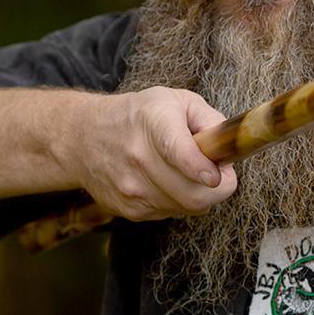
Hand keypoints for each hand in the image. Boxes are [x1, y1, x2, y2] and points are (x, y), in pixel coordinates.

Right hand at [64, 86, 236, 220]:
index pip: (177, 152)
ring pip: (186, 207)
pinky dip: (180, 201)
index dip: (201, 168)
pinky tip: (171, 182)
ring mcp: (131, 188)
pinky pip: (171, 214)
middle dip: (218, 189)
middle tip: (220, 173)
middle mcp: (138, 158)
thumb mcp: (178, 101)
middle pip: (191, 194)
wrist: (84, 137)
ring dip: (200, 194)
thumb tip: (229, 145)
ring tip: (192, 173)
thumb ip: (210, 120)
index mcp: (154, 123)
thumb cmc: (140, 115)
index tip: (217, 176)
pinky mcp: (127, 209)